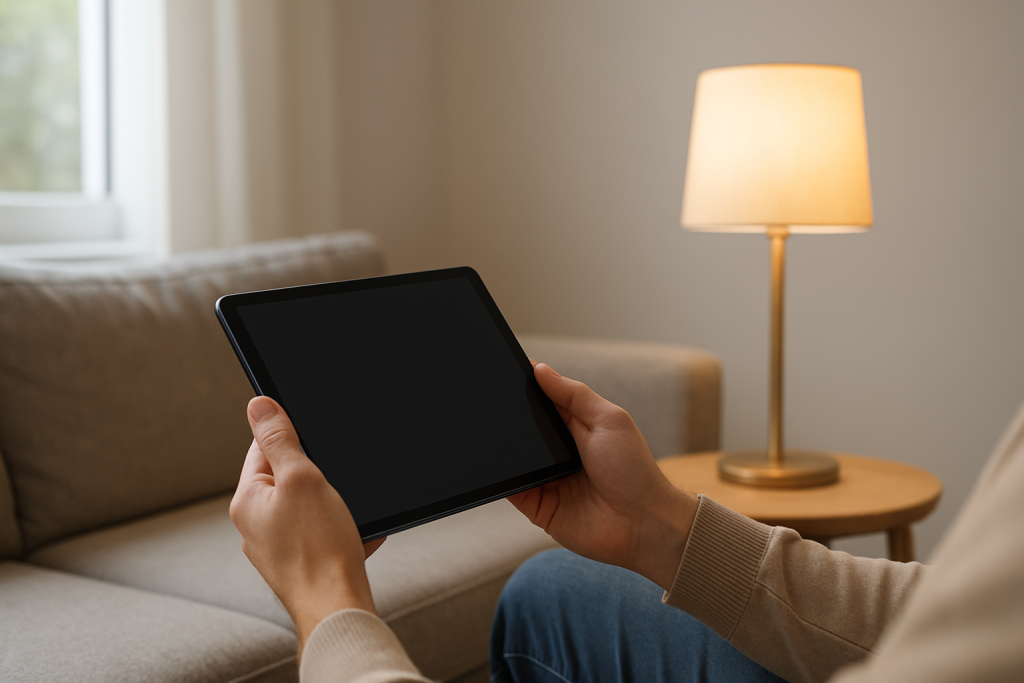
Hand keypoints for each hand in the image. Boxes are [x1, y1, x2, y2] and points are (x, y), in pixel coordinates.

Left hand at [230, 396, 384, 655]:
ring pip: (309, 508)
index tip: (316, 440)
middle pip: (288, 478)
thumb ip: (280, 439)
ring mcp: (276, 548)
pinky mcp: (299, 565)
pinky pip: (323, 534)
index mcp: (247, 500)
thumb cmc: (319, 549)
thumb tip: (258, 405)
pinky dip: (342, 530)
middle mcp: (255, 526)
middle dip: (319, 476)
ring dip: (334, 505)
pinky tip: (357, 535)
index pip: (262, 449)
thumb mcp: (301, 478)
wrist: (338, 608)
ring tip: (346, 516)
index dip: (293, 438)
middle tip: (336, 484)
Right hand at [508, 363, 698, 589]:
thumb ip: (574, 395)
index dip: (527, 387)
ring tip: (486, 432)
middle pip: (525, 430)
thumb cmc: (634, 470)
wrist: (644, 524)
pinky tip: (493, 468)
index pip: (545, 402)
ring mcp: (548, 479)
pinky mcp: (538, 507)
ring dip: (502, 448)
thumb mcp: (609, 420)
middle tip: (490, 401)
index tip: (505, 369)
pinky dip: (501, 480)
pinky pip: (512, 490)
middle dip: (509, 417)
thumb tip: (540, 368)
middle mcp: (560, 453)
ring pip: (514, 459)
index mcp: (577, 428)